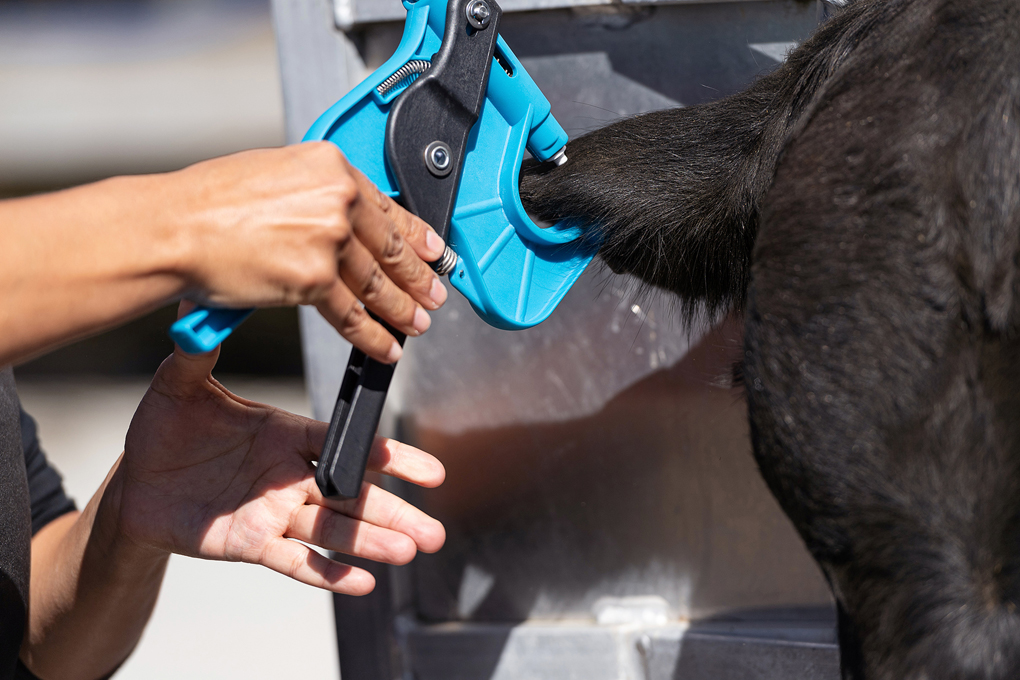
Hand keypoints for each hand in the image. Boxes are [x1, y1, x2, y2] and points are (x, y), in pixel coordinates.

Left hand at [103, 342, 445, 593]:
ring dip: (371, 542)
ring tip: (410, 551)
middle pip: (353, 496)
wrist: (135, 483)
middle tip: (434, 530)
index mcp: (285, 434)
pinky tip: (361, 583)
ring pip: (332, 531)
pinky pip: (293, 562)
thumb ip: (199, 353)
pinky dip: (326, 574)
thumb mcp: (180, 385)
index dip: (385, 457)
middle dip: (394, 512)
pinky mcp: (250, 544)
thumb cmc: (164, 428)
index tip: (424, 470)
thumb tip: (200, 298)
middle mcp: (290, 476)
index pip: (345, 444)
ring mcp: (274, 512)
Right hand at [171, 143, 448, 362]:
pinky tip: (386, 346)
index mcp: (330, 167)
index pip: (387, 208)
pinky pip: (352, 315)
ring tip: (417, 324)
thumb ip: (316, 195)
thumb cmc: (207, 202)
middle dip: (419, 278)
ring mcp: (328, 240)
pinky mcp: (313, 279)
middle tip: (436, 294)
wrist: (172, 227)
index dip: (416, 236)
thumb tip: (341, 219)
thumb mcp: (274, 175)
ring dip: (402, 310)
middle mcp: (336, 200)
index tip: (432, 251)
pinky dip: (372, 336)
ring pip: (377, 284)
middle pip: (391, 248)